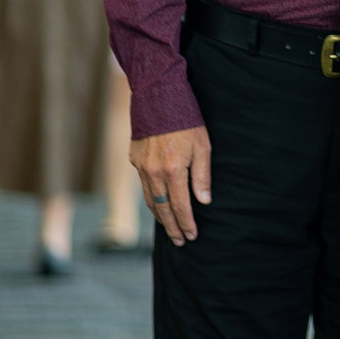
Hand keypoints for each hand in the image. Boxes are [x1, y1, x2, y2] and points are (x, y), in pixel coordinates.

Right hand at [131, 125, 211, 245]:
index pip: (180, 206)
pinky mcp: (134, 159)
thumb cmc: (186, 120)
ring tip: (169, 227)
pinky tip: (158, 204)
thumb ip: (202, 176)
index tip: (192, 236)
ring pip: (150, 200)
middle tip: (179, 241)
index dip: (186, 223)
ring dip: (160, 216)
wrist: (158, 97)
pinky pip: (143, 185)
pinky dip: (151, 199)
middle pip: (162, 209)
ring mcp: (141, 167)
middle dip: (172, 227)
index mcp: (173, 170)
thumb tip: (204, 201)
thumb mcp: (203, 146)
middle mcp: (154, 172)